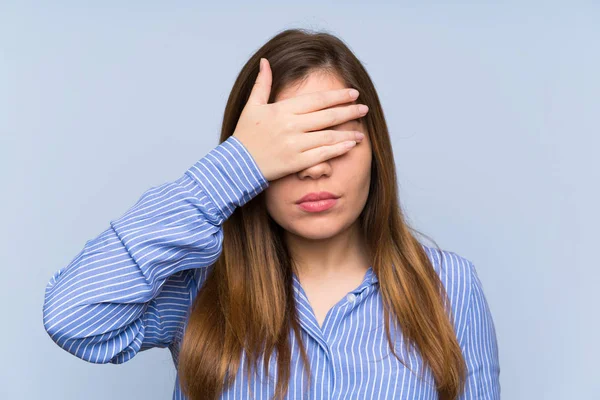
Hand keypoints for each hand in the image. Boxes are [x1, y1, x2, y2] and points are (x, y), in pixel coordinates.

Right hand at [232, 58, 368, 181]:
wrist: (236, 164)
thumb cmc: (245, 135)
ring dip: (348, 134)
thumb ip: (263, 83)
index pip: (317, 100)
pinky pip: (323, 155)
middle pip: (327, 116)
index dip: (338, 96)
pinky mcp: (297, 162)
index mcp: (283, 110)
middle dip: (349, 112)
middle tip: (364, 109)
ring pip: (328, 136)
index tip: (353, 94)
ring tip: (362, 132)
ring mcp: (295, 144)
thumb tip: (265, 61)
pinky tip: (350, 146)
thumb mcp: (252, 106)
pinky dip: (338, 149)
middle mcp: (291, 126)